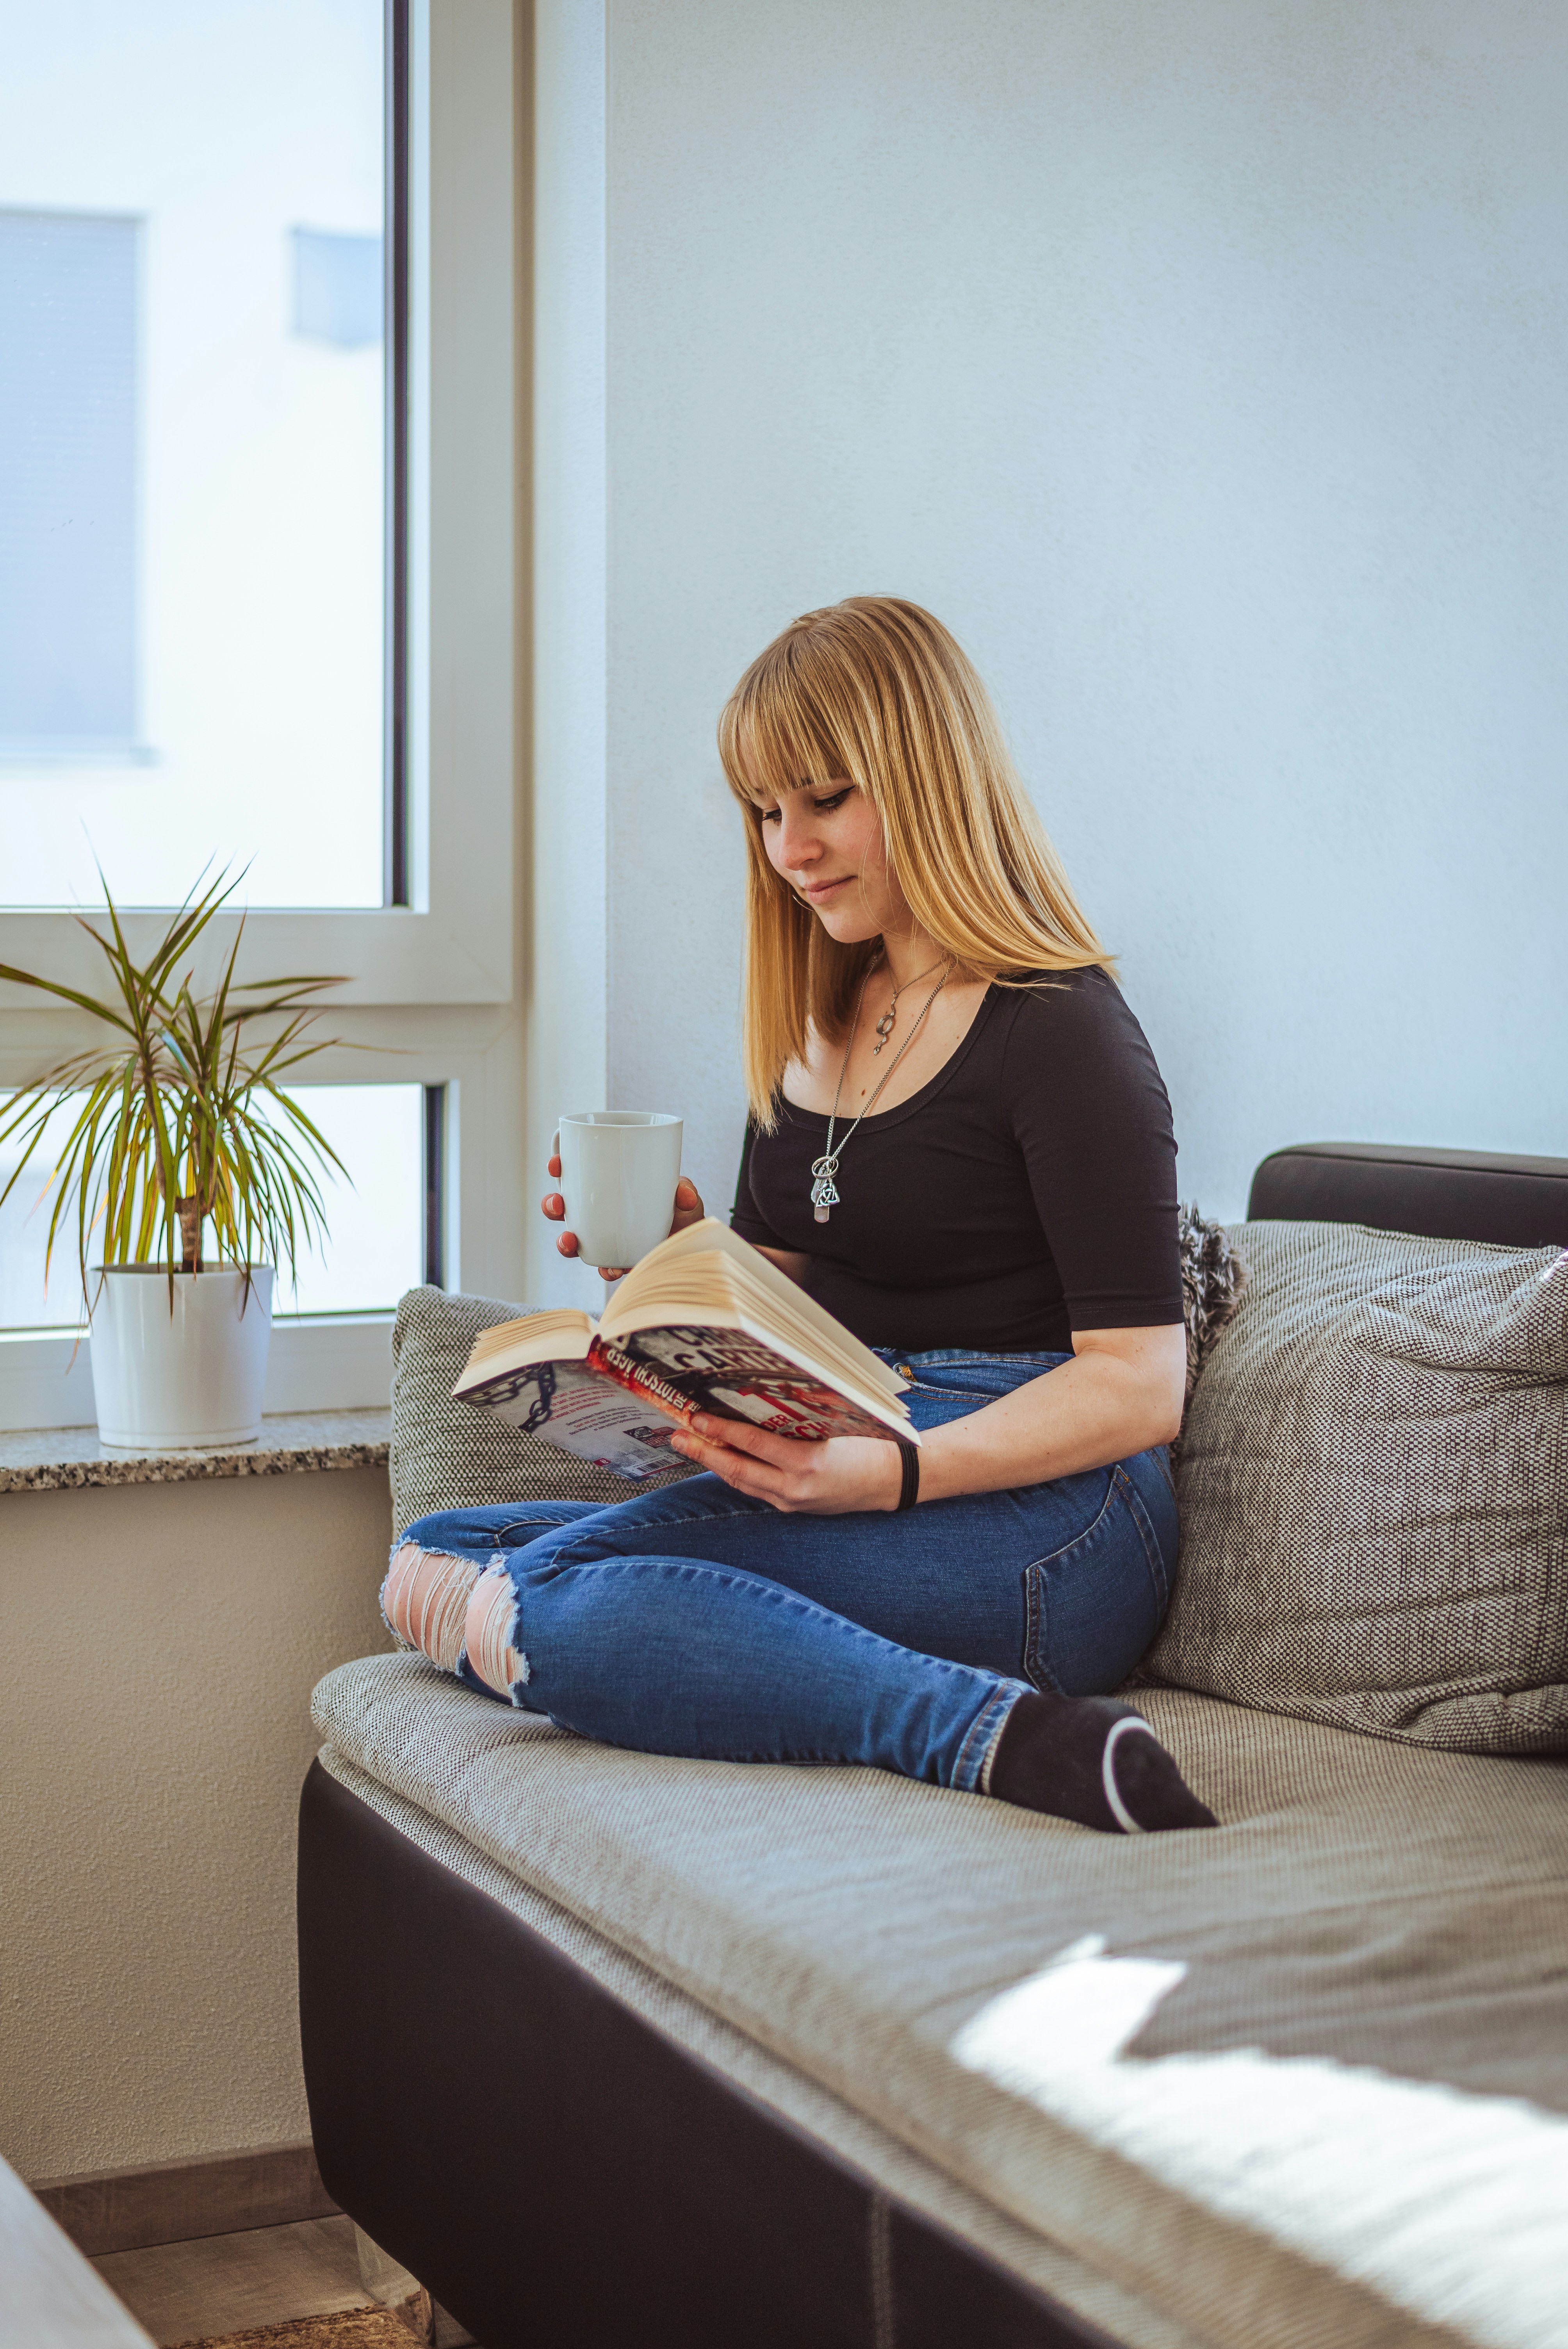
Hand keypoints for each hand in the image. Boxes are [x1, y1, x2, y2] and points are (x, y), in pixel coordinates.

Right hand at [541, 1142, 703, 1280]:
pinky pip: (602, 1267)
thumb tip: (683, 1193)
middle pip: (564, 1208)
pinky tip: (609, 1269)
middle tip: (558, 1205)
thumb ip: (685, 1192)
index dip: (559, 1168)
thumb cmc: (684, 1216)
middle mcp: (599, 1215)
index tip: (556, 1163)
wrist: (696, 1247)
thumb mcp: (685, 1199)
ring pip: (573, 1240)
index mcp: (607, 1189)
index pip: (576, 1174)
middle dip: (552, 1206)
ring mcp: (604, 1240)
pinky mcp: (618, 1263)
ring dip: (564, 1241)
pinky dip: (603, 1269)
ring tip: (570, 1240)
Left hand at [668, 1416, 904, 1513]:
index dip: (720, 1430)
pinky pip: (755, 1489)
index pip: (751, 1444)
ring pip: (741, 1482)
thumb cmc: (864, 1444)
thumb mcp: (831, 1427)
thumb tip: (750, 1403)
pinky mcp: (792, 1507)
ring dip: (713, 1464)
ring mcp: (791, 1501)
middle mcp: (794, 1487)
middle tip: (676, 1435)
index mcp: (806, 1463)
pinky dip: (735, 1473)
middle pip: (736, 1469)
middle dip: (702, 1451)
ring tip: (689, 1445)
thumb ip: (793, 1420)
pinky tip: (720, 1460)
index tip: (695, 1417)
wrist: (889, 1480)